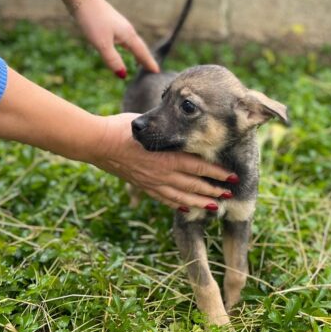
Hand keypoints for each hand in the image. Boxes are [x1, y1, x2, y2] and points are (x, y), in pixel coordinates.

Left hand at [72, 0, 158, 75]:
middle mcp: (127, 30)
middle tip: (152, 68)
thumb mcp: (102, 44)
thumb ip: (112, 59)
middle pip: (139, 46)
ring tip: (140, 61)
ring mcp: (119, 25)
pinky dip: (128, 46)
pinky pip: (124, 38)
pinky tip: (123, 46)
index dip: (149, 63)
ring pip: (132, 42)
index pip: (142, 52)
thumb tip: (123, 75)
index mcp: (128, 35)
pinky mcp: (111, 23)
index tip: (157, 72)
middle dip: (145, 58)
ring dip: (137, 52)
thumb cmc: (93, 20)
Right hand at [92, 114, 235, 209]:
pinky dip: (178, 205)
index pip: (199, 167)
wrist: (97, 143)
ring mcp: (152, 182)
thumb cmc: (122, 129)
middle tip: (231, 195)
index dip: (218, 173)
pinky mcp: (144, 186)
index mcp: (167, 156)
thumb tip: (180, 123)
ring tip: (216, 206)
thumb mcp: (150, 124)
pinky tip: (188, 208)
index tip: (233, 176)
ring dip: (200, 202)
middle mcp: (162, 172)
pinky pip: (164, 199)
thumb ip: (166, 130)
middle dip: (215, 191)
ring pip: (182, 196)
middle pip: (194, 185)